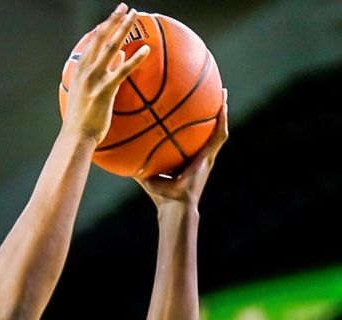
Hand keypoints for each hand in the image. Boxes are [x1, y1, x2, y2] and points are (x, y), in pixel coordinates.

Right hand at [62, 4, 150, 143]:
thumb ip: (103, 72)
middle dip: (114, 20)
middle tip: (124, 6)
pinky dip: (134, 59)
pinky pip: (122, 71)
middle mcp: (86, 70)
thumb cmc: (83, 117)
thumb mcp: (89, 91)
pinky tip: (145, 50)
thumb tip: (118, 57)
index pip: (93, 41)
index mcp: (80, 69)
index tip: (114, 15)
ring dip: (123, 29)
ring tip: (134, 16)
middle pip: (101, 38)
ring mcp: (94, 79)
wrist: (76, 136)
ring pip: (110, 48)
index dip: (104, 26)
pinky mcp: (105, 90)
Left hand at [136, 89, 228, 208]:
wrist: (174, 205)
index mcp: (188, 158)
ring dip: (221, 112)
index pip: (192, 137)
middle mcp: (200, 155)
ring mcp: (207, 156)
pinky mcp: (210, 157)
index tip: (191, 107)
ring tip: (222, 93)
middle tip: (212, 93)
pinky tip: (221, 107)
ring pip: (218, 129)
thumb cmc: (160, 194)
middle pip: (208, 129)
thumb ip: (136, 160)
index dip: (193, 123)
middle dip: (210, 111)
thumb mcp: (145, 172)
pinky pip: (219, 136)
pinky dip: (221, 121)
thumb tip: (119, 150)